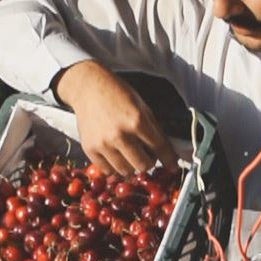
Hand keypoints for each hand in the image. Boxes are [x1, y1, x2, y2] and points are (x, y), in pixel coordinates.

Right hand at [54, 61, 178, 174]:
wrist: (88, 88)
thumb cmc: (117, 95)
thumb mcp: (142, 107)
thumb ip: (155, 130)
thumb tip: (169, 152)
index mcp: (136, 121)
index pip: (159, 148)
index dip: (169, 159)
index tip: (172, 166)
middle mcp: (119, 135)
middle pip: (143, 166)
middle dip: (148, 162)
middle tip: (146, 155)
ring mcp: (103, 144)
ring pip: (126, 171)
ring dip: (131, 165)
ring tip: (129, 153)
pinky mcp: (89, 149)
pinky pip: (108, 170)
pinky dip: (114, 166)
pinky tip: (115, 155)